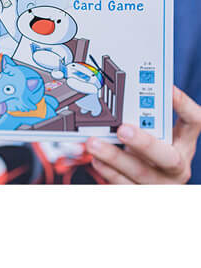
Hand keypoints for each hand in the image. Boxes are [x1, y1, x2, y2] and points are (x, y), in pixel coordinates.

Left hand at [86, 86, 200, 183]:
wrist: (147, 184)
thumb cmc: (147, 153)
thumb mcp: (153, 135)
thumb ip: (143, 118)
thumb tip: (120, 93)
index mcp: (183, 145)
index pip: (193, 122)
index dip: (184, 105)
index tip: (169, 90)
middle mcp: (176, 167)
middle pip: (167, 157)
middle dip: (144, 143)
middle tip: (123, 130)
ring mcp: (160, 184)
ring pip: (140, 172)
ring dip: (114, 157)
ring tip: (94, 143)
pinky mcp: (140, 194)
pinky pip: (123, 184)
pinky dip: (107, 171)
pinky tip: (95, 160)